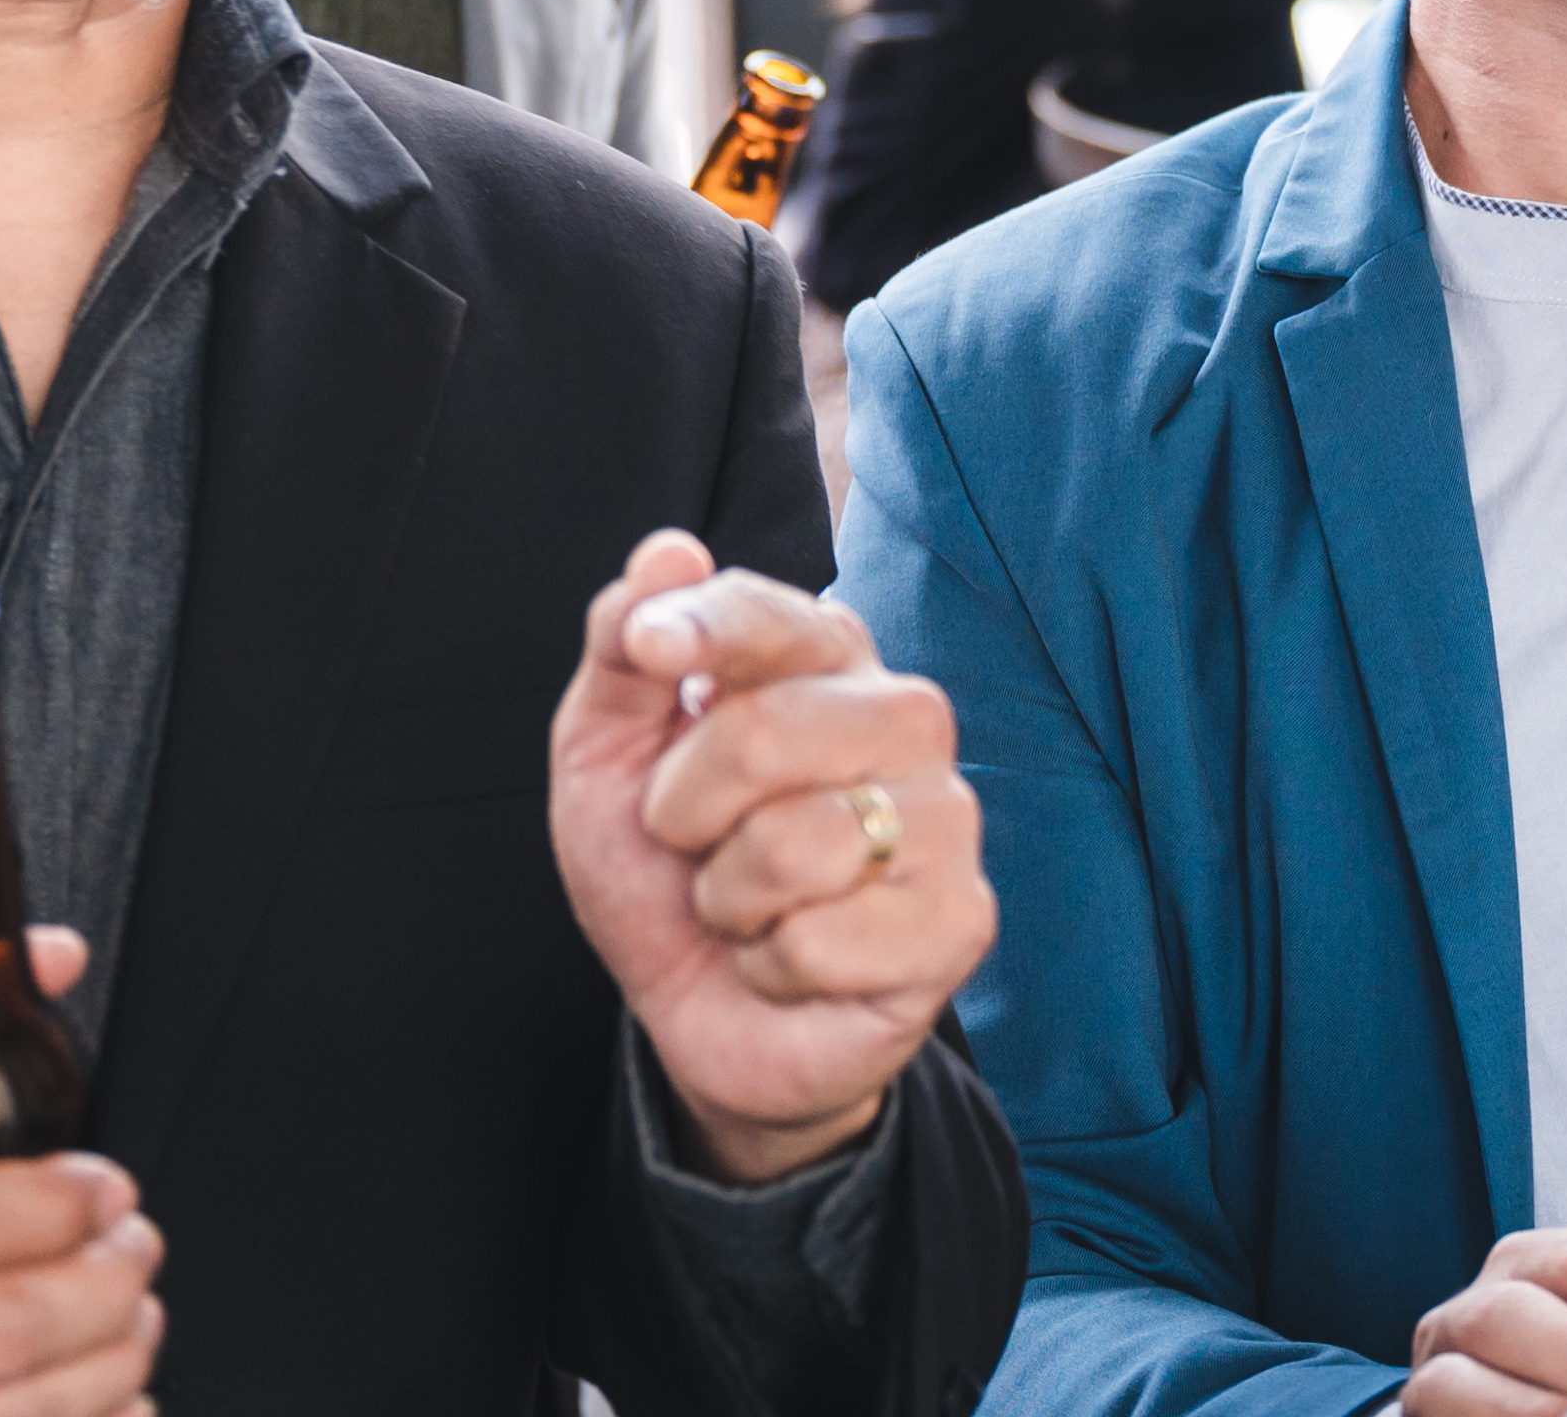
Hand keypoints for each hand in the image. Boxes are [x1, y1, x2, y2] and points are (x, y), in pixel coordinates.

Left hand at [553, 529, 989, 1181]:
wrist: (702, 1015)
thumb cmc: (664, 869)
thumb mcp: (606, 758)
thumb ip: (624, 652)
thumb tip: (669, 551)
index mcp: (826, 659)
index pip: (767, 612)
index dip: (698, 630)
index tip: (649, 651)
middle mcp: (905, 718)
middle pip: (760, 735)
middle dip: (683, 813)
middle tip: (692, 845)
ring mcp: (946, 817)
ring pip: (792, 847)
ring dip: (727, 902)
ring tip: (748, 909)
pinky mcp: (959, 918)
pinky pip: (819, 941)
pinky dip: (770, 968)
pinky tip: (794, 962)